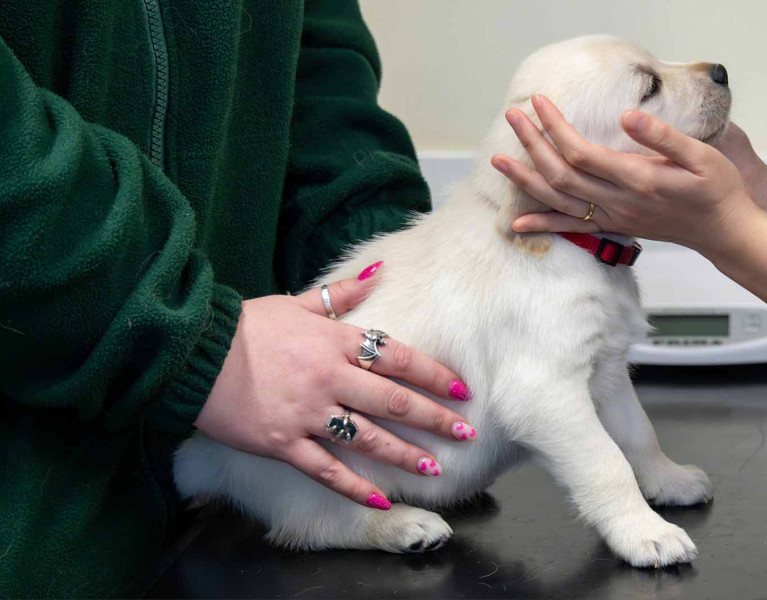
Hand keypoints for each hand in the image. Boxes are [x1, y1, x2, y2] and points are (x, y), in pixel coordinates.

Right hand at [195, 263, 474, 509]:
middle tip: (466, 432)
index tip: (460, 389)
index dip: (432, 374)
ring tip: (435, 468)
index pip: (396, 357)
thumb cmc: (246, 326)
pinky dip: (353, 486)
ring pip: (367, 438)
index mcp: (334, 342)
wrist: (195, 353)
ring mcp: (307, 413)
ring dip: (404, 454)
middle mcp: (328, 378)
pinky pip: (325, 469)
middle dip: (433, 418)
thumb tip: (378, 271)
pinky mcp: (283, 443)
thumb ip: (340, 295)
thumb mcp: (295, 303)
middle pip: (392, 400)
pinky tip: (380, 498)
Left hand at [492, 95, 760, 254]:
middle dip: (532, 144)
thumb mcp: (703, 155)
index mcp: (636, 178)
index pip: (581, 152)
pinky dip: (541, 224)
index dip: (555, 127)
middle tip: (512, 117)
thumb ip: (664, 136)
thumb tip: (626, 116)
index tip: (540, 103)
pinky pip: (570, 227)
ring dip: (526, 180)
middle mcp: (617, 201)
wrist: (723, 231)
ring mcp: (612, 216)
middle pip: (560, 173)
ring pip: (557, 200)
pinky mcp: (612, 226)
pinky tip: (517, 223)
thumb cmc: (717, 190)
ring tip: (499, 161)